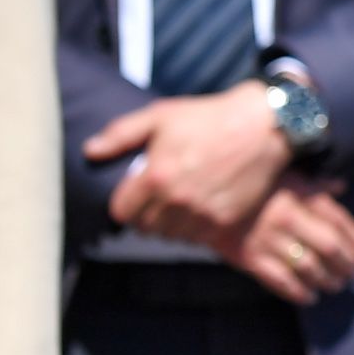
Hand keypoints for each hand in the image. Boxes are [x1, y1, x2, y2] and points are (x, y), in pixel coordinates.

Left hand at [88, 87, 292, 246]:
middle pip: (146, 228)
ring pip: (172, 236)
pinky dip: (195, 228)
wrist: (264, 127)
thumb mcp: (160, 116)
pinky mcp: (226, 222)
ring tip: (180, 202)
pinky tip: (200, 207)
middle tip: (158, 197)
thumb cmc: (209, 117)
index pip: (122, 213)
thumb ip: (121, 134)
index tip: (134, 194)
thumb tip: (90, 151)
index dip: (124, 204)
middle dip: (147, 214)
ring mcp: (203, 215)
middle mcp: (177, 201)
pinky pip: (198, 238)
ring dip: (171, 223)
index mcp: (155, 177)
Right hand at [227, 176, 353, 304]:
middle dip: (346, 265)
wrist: (204, 200)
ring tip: (335, 286)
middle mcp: (288, 218)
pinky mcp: (249, 258)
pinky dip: (298, 292)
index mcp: (299, 195)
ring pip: (308, 267)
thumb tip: (341, 186)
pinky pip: (280, 280)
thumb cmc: (252, 188)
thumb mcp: (284, 176)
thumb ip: (315, 184)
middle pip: (329, 247)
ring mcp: (268, 239)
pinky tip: (309, 297)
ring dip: (327, 280)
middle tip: (352, 274)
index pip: (338, 221)